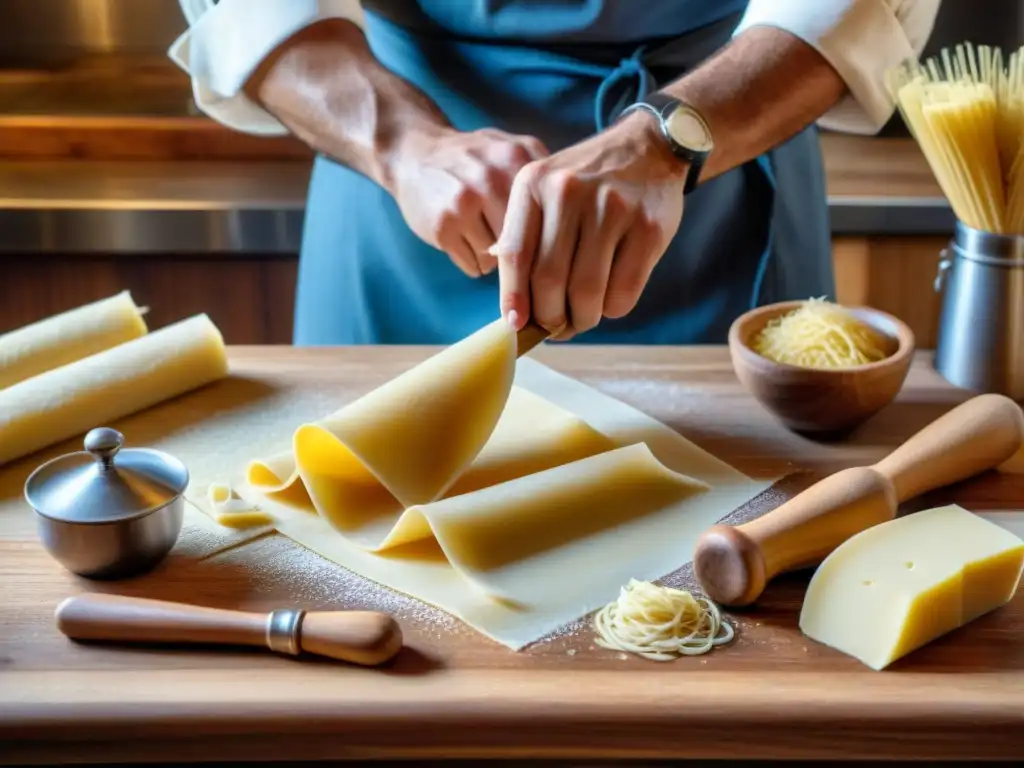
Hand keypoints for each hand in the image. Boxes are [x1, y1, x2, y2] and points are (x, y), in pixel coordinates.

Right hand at [391, 127, 547, 277]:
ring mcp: (464, 204)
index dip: (555, 235)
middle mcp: (490, 179)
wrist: (414, 154)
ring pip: (502, 259)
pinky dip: (476, 264)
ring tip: (487, 238)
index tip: (555, 247)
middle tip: (518, 249)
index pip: (553, 214)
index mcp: (516, 158)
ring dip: (499, 260)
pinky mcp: (443, 228)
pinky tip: (468, 243)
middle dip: (527, 253)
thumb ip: (544, 177)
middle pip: (529, 241)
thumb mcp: (511, 150)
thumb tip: (578, 222)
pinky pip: (476, 266)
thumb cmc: (472, 159)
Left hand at [494, 112, 686, 338]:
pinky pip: (623, 291)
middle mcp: (569, 192)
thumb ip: (523, 237)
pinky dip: (612, 309)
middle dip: (550, 316)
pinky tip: (608, 300)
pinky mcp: (648, 228)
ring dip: (582, 318)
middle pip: (549, 280)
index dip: (513, 298)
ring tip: (581, 318)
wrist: (647, 147)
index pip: (515, 255)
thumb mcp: (543, 191)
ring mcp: (613, 209)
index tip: (516, 325)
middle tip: (554, 326)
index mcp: (533, 184)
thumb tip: (512, 304)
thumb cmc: (586, 183)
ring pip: (587, 292)